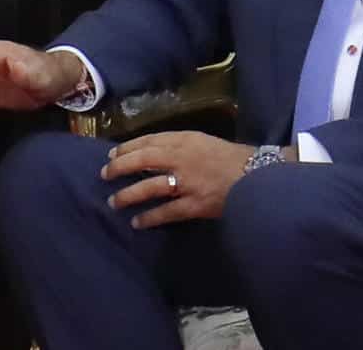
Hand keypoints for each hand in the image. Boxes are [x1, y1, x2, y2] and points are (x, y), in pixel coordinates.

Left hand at [101, 130, 275, 227]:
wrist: (257, 176)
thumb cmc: (230, 157)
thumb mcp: (202, 141)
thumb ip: (178, 145)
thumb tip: (151, 152)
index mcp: (183, 139)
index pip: (148, 141)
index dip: (127, 148)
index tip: (112, 154)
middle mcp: (181, 158)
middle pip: (143, 160)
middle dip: (120, 167)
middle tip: (105, 174)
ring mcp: (187, 182)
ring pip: (150, 187)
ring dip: (129, 195)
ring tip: (114, 201)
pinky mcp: (195, 205)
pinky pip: (167, 212)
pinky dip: (150, 217)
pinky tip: (137, 222)